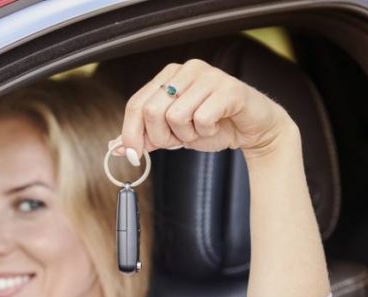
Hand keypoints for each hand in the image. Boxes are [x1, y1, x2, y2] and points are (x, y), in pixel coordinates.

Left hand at [109, 59, 295, 161]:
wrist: (251, 129)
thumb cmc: (212, 126)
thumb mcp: (172, 134)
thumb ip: (145, 137)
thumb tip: (115, 147)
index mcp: (168, 75)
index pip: (135, 104)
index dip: (131, 134)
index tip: (134, 156)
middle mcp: (186, 69)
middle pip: (152, 111)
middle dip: (162, 136)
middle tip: (179, 140)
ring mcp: (209, 76)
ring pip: (175, 116)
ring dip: (187, 135)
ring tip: (201, 129)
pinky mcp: (228, 88)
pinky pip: (201, 119)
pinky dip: (206, 132)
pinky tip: (216, 126)